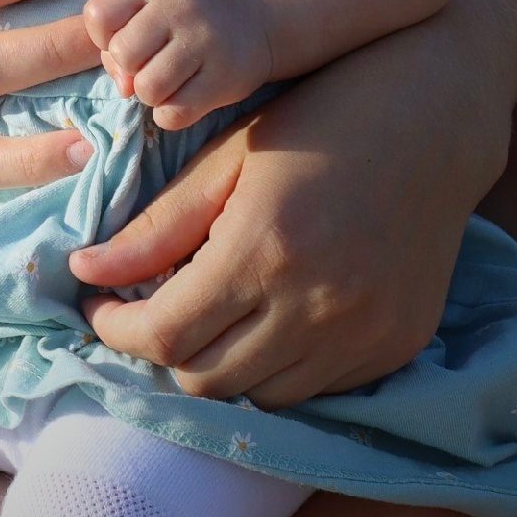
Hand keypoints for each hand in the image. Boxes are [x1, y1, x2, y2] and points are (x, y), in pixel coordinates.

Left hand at [69, 66, 468, 404]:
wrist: (429, 124)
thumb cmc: (314, 122)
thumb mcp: (225, 158)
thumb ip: (157, 225)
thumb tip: (86, 271)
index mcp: (265, 249)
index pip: (166, 334)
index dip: (115, 328)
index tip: (95, 305)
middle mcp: (316, 307)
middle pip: (206, 379)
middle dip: (159, 349)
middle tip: (141, 306)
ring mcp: (362, 336)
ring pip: (258, 395)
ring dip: (217, 362)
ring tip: (203, 310)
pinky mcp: (394, 348)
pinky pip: (314, 388)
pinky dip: (274, 366)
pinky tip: (263, 315)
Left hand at [85, 0, 270, 129]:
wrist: (256, 19)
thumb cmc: (187, 16)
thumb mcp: (151, 5)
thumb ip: (122, 38)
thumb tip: (123, 88)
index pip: (98, 15)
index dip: (102, 37)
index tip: (124, 38)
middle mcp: (177, 7)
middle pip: (123, 54)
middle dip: (128, 69)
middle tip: (147, 65)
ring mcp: (204, 42)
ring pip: (148, 89)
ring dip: (150, 95)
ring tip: (165, 83)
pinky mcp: (223, 79)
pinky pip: (175, 114)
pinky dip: (170, 115)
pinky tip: (182, 99)